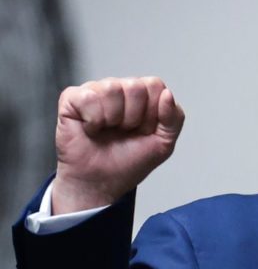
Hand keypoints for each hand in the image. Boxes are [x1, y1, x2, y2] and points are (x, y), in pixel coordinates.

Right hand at [51, 77, 184, 214]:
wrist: (100, 183)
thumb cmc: (128, 162)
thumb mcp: (163, 144)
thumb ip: (174, 118)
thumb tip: (167, 94)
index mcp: (143, 96)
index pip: (155, 85)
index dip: (152, 112)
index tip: (144, 130)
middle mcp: (119, 89)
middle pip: (135, 86)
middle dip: (133, 117)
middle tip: (124, 132)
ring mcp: (95, 91)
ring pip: (112, 88)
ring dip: (113, 118)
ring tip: (107, 130)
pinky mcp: (72, 99)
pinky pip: (88, 97)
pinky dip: (93, 119)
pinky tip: (91, 129)